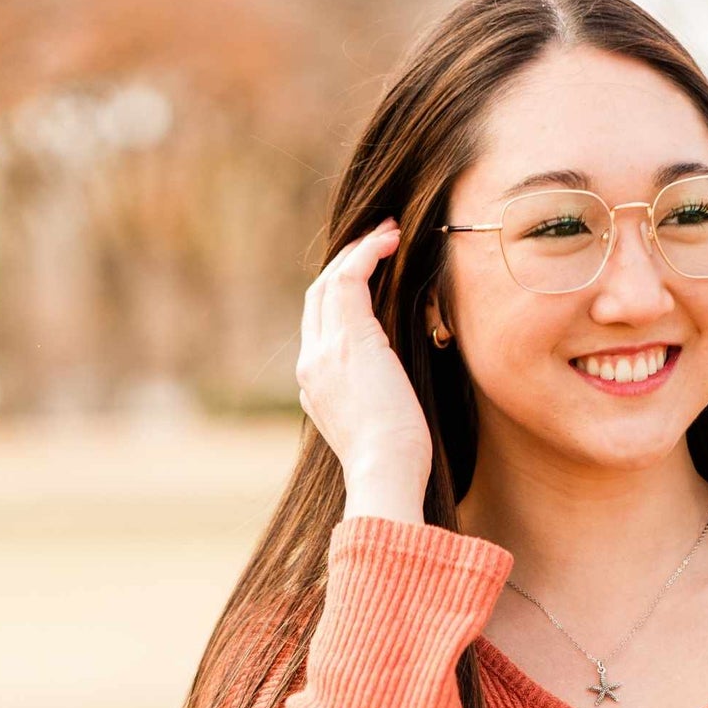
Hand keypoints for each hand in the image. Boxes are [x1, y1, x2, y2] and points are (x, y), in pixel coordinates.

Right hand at [295, 216, 432, 483]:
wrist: (385, 474)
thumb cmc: (396, 462)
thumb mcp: (379, 426)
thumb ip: (376, 398)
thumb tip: (395, 386)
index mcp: (315, 387)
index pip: (319, 328)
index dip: (340, 295)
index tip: (370, 278)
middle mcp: (311, 363)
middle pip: (318, 297)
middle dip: (345, 265)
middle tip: (377, 244)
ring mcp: (324, 350)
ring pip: (330, 282)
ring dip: (359, 251)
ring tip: (388, 233)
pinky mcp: (349, 339)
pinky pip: (350, 278)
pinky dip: (367, 253)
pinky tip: (390, 240)